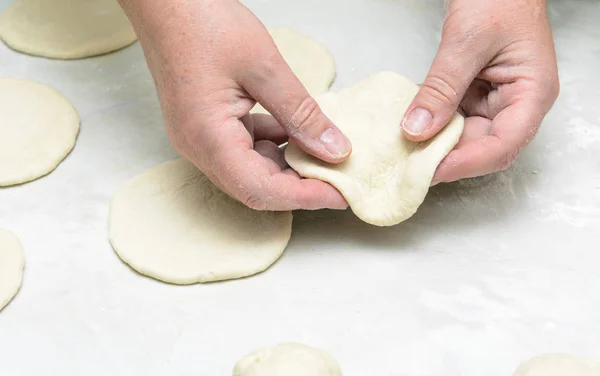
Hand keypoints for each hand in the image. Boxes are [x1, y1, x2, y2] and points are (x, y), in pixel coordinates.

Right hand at [118, 0, 350, 209]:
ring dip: (288, 167)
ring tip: (324, 156)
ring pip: (251, 171)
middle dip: (300, 186)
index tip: (342, 194)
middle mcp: (198, 148)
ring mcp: (199, 139)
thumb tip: (335, 150)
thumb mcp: (264, 67)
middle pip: (255, 187)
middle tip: (340, 178)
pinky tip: (295, 132)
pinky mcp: (205, 127)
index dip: (305, 197)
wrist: (164, 2)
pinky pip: (243, 150)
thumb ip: (301, 113)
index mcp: (208, 138)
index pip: (261, 189)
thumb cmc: (202, 22)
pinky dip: (273, 147)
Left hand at [401, 0, 558, 184]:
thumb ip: (442, 87)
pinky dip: (431, 125)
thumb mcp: (466, 41)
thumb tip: (417, 130)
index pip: (502, 146)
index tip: (429, 171)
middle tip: (406, 167)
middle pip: (482, 148)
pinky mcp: (474, 96)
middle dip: (445, 158)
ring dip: (435, 145)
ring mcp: (494, 101)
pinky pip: (453, 120)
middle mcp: (516, 104)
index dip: (465, 163)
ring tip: (403, 153)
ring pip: (464, 138)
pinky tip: (408, 129)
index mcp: (532, 95)